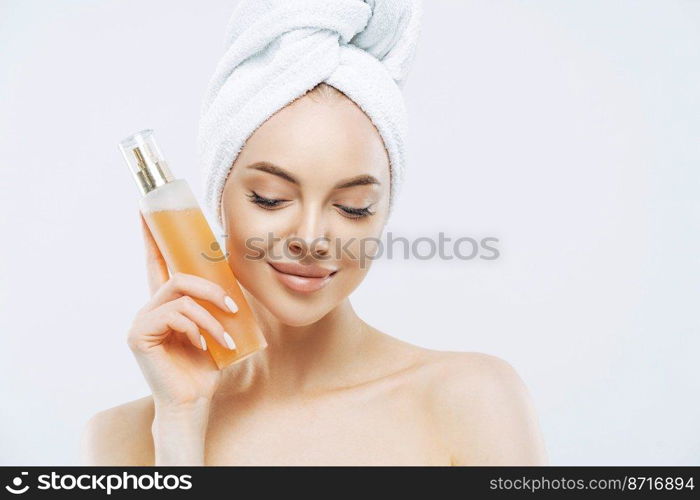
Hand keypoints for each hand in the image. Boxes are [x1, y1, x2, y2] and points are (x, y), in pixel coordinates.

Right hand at [127, 212, 237, 408]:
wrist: (194, 401)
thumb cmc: (207, 365)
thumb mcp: (217, 325)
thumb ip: (216, 301)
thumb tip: (232, 274)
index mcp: (167, 303)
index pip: (158, 261)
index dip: (152, 235)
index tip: (146, 208)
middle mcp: (150, 307)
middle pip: (176, 275)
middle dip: (210, 287)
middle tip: (233, 308)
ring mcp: (142, 320)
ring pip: (180, 295)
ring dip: (211, 316)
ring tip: (226, 337)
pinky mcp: (140, 334)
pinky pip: (175, 314)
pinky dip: (198, 329)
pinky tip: (204, 348)